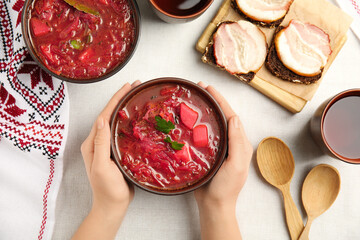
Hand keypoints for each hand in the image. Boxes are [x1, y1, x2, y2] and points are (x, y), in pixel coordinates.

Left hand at [79, 81, 139, 221]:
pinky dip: (129, 121)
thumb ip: (101, 144)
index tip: (126, 87)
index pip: (103, 116)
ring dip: (124, 108)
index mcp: (92, 143)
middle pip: (109, 115)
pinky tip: (137, 118)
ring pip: (115, 122)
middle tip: (134, 86)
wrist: (112, 205)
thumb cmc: (107, 189)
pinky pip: (121, 132)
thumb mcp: (101, 166)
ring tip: (136, 96)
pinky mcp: (116, 151)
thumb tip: (102, 120)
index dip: (114, 100)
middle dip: (120, 99)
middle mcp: (98, 142)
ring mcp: (107, 146)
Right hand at [194, 82, 252, 239]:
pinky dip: (197, 124)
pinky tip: (188, 120)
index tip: (209, 88)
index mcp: (239, 142)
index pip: (230, 116)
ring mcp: (218, 147)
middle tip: (199, 89)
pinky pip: (203, 134)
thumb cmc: (226, 188)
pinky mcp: (208, 153)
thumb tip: (234, 118)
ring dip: (204, 110)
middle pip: (221, 116)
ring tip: (193, 99)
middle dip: (211, 101)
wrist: (214, 205)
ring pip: (212, 124)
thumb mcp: (236, 165)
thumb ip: (237, 142)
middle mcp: (230, 142)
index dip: (220, 100)